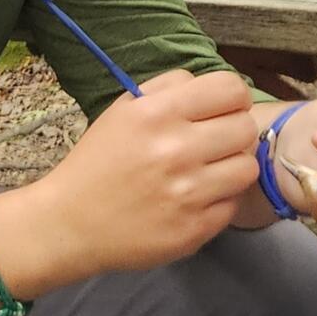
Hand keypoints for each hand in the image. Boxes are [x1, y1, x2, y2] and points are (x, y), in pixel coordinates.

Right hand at [15, 70, 260, 279]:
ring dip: (232, 167)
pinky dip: (220, 200)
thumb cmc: (99, 161)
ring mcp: (188, 193)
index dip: (233, 97)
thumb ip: (171, 87)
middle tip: (215, 143)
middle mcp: (176, 150)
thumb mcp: (125, 109)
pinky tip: (196, 199)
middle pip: (246, 127)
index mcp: (158, 113)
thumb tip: (212, 86)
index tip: (223, 109)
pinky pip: (233, 204)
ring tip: (209, 171)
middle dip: (233, 132)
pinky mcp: (193, 229)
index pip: (231, 89)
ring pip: (247, 168)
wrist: (69, 224)